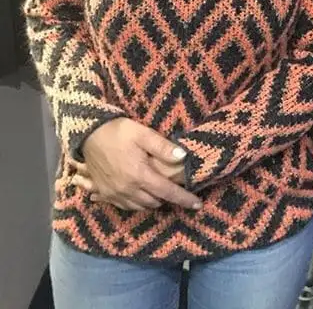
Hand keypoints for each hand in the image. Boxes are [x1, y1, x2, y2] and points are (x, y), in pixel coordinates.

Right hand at [77, 118, 200, 211]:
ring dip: (153, 202)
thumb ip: (163, 147)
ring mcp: (114, 194)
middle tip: (177, 190)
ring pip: (140, 207)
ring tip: (160, 192)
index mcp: (140, 175)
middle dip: (168, 198)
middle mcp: (127, 190)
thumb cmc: (118, 132)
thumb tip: (183, 157)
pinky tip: (140, 194)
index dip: (184, 199)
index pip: (167, 192)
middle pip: (155, 202)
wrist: (88, 135)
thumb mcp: (143, 134)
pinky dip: (136, 204)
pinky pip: (125, 206)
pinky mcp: (104, 194)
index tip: (198, 205)